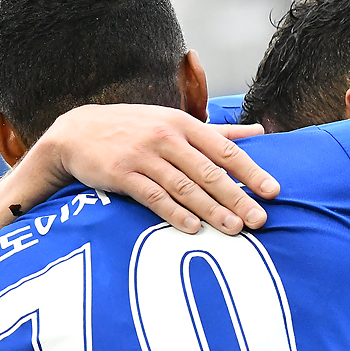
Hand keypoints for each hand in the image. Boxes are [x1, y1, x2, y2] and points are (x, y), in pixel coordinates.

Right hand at [38, 105, 280, 235]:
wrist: (77, 131)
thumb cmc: (136, 128)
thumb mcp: (175, 122)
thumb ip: (218, 132)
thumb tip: (259, 132)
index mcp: (184, 125)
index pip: (225, 150)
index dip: (251, 172)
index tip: (272, 191)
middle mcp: (166, 138)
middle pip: (209, 171)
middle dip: (236, 197)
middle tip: (259, 219)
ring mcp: (143, 155)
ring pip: (184, 186)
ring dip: (211, 209)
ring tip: (234, 228)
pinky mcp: (121, 173)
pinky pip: (152, 196)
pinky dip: (173, 212)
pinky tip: (193, 228)